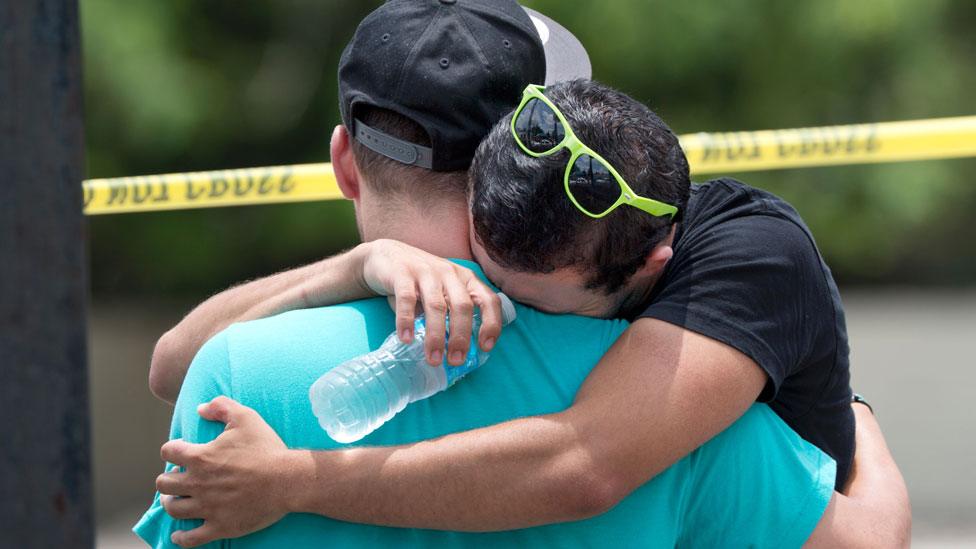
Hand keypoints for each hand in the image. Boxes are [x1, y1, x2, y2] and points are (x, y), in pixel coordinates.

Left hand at [156, 397, 290, 546]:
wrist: (288, 480)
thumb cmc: (267, 448)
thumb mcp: (246, 417)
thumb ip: (221, 406)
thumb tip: (200, 408)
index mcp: (201, 457)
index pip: (168, 452)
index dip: (171, 449)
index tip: (180, 450)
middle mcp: (198, 483)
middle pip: (164, 484)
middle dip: (168, 478)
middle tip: (178, 477)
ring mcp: (207, 508)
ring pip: (174, 509)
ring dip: (171, 503)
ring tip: (176, 501)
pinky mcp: (220, 526)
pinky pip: (191, 539)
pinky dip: (181, 538)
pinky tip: (178, 535)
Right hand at [359, 239, 502, 365]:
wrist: (386, 255)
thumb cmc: (420, 282)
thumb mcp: (443, 293)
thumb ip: (450, 315)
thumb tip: (457, 351)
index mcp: (466, 279)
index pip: (488, 300)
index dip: (491, 323)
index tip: (485, 347)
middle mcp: (450, 273)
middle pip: (462, 306)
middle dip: (461, 336)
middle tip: (455, 360)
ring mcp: (426, 271)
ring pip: (436, 305)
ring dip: (436, 335)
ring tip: (433, 359)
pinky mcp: (402, 273)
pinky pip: (406, 299)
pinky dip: (407, 321)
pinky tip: (406, 339)